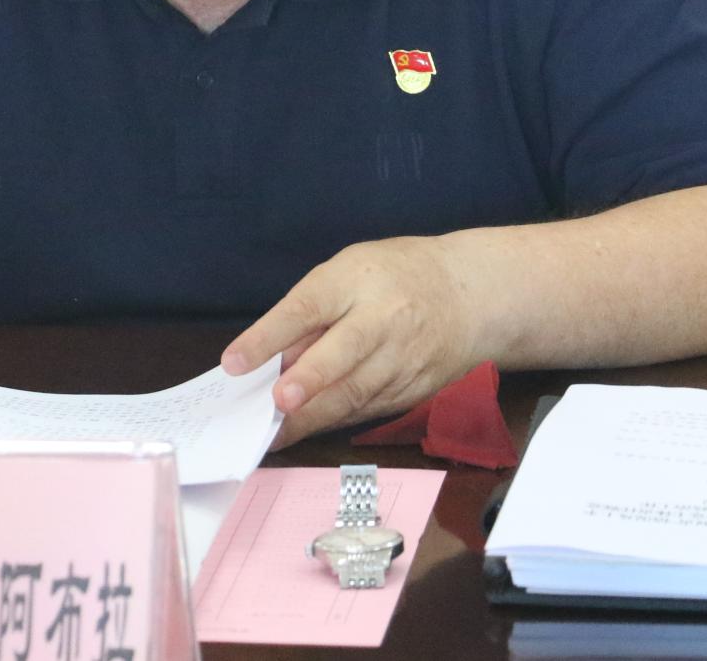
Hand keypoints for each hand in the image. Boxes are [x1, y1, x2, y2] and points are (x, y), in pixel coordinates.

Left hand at [221, 235, 482, 447]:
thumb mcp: (349, 272)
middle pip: (343, 354)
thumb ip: (311, 312)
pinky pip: (367, 409)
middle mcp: (384, 319)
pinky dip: (333, 421)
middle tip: (276, 402)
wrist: (472, 295)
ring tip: (273, 433)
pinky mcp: (414, 389)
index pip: (308, 307)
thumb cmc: (396, 276)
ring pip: (356, 393)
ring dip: (312, 417)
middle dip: (309, 380)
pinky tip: (303, 430)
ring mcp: (404, 358)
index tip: (234, 362)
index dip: (269, 336)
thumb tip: (267, 359)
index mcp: (358, 279)